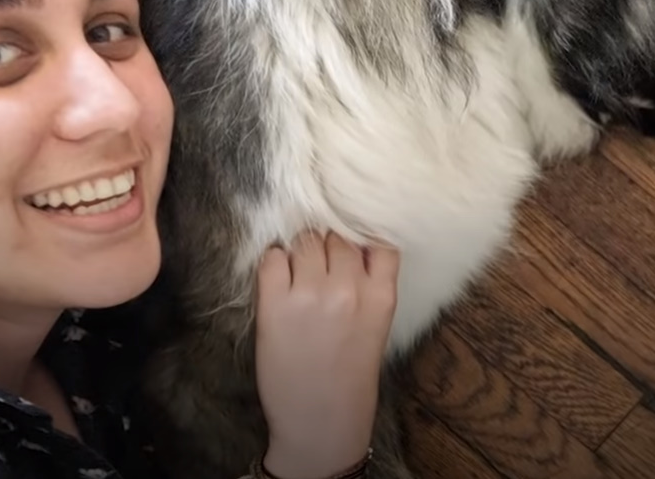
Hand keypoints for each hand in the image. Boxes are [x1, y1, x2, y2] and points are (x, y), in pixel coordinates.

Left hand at [254, 230, 399, 478]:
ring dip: (301, 250)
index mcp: (381, 295)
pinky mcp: (275, 304)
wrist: (320, 420)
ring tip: (298, 273)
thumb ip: (371, 281)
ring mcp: (311, 294)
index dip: (361, 234)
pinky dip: (275, 261)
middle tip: (319, 264)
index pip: (378, 237)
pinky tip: (279, 279)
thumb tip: (351, 240)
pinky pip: (273, 257)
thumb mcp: (378, 322)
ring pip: (305, 240)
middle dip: (327, 244)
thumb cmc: (350, 372)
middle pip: (336, 234)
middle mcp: (348, 289)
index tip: (351, 240)